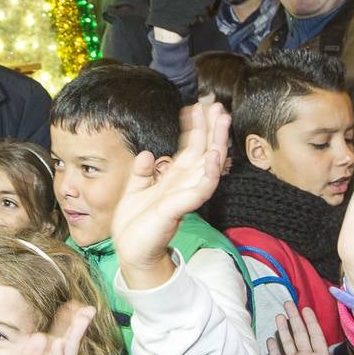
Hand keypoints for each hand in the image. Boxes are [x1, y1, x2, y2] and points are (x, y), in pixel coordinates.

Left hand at [111, 101, 229, 288]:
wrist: (131, 250)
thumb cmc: (135, 224)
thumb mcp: (134, 190)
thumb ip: (142, 172)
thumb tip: (147, 153)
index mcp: (174, 178)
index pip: (189, 148)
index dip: (194, 127)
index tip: (195, 106)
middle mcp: (184, 183)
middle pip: (204, 150)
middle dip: (212, 127)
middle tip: (217, 104)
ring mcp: (186, 194)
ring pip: (209, 164)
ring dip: (217, 142)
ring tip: (222, 120)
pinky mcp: (181, 206)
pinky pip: (201, 187)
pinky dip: (210, 171)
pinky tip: (215, 154)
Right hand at [268, 303, 353, 354]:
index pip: (316, 336)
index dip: (311, 323)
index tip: (307, 308)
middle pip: (300, 335)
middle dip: (294, 319)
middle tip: (288, 302)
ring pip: (288, 344)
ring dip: (283, 330)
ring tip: (279, 316)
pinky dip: (273, 350)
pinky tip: (270, 339)